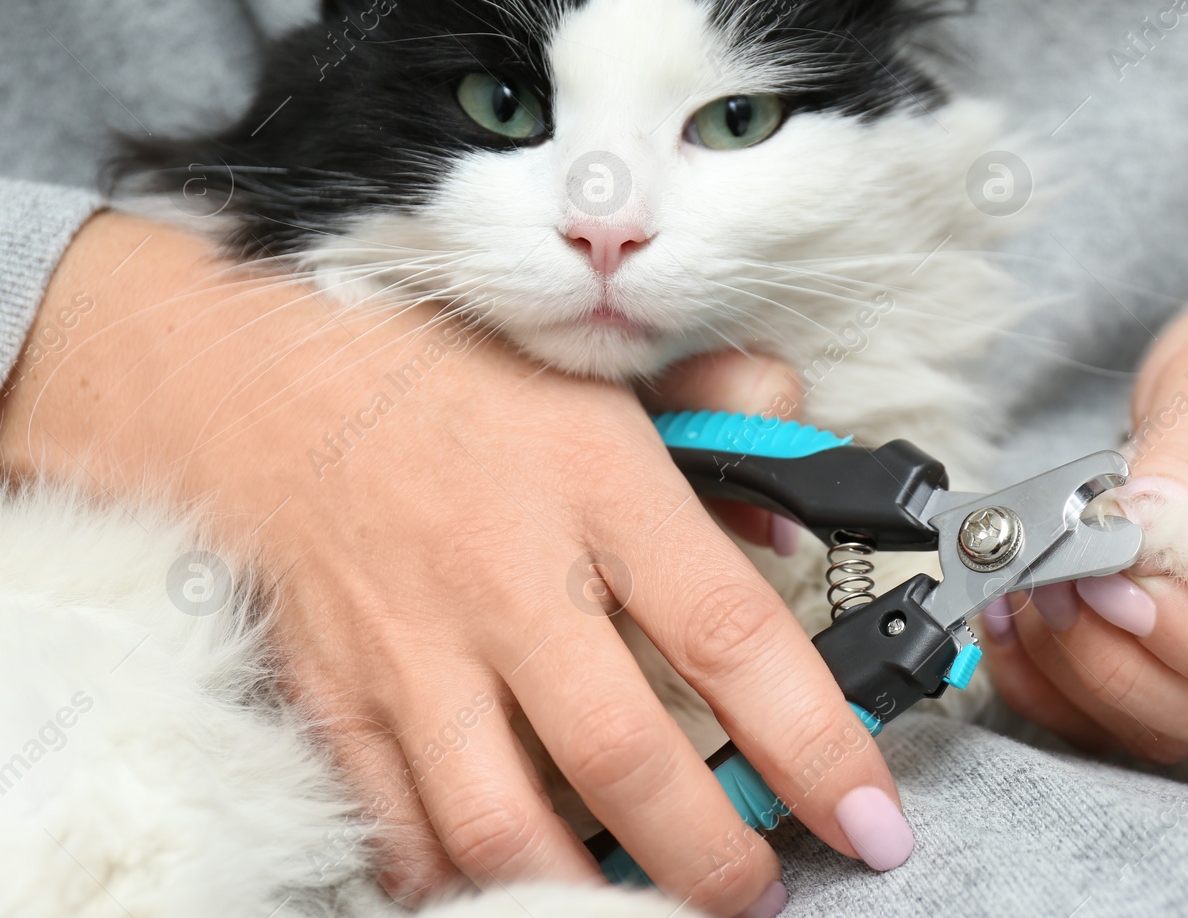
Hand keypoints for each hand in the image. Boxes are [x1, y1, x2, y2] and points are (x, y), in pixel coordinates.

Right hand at [0, 212, 908, 915]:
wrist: (267, 379)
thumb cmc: (453, 376)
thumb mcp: (607, 370)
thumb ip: (726, 424)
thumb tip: (794, 517)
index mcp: (597, 484)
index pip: (732, 635)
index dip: (816, 745)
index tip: (871, 818)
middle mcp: (508, 576)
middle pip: (623, 758)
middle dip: (710, 858)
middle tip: (762, 890)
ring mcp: (411, 647)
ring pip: (501, 822)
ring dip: (587, 892)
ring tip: (649, 908)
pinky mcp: (337, 694)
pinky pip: (397, 825)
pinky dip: (459, 876)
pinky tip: (517, 879)